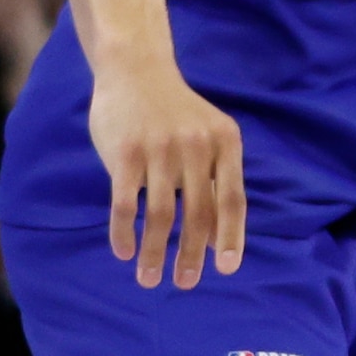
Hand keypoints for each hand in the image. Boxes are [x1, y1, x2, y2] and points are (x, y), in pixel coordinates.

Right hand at [92, 62, 244, 288]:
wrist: (136, 71)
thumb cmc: (176, 114)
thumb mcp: (208, 137)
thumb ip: (215, 181)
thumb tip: (219, 239)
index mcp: (225, 143)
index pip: (232, 199)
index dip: (231, 236)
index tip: (226, 269)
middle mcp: (196, 146)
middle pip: (198, 212)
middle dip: (191, 254)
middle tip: (185, 283)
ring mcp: (160, 150)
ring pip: (161, 214)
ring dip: (154, 252)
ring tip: (150, 278)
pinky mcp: (125, 154)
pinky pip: (125, 204)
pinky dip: (124, 233)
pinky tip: (123, 252)